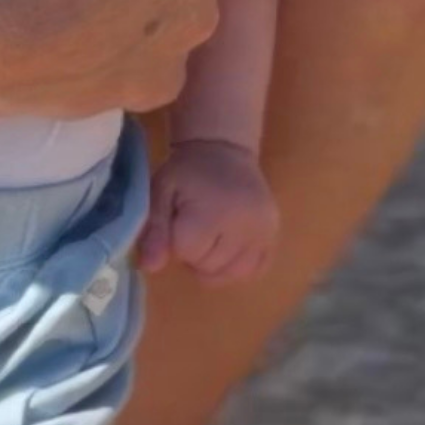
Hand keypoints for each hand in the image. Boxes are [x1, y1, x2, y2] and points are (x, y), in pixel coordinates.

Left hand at [139, 138, 280, 284]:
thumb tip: (150, 267)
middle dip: (195, 255)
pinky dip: (238, 267)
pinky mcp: (274, 234)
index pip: (188, 254)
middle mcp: (245, 225)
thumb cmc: (188, 172)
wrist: (224, 150)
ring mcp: (265, 231)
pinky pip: (256, 269)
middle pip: (210, 267)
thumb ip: (155, 229)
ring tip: (209, 240)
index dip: (177, 243)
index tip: (177, 222)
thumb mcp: (161, 192)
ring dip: (215, 266)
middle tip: (193, 227)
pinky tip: (228, 250)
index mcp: (214, 213)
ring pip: (234, 274)